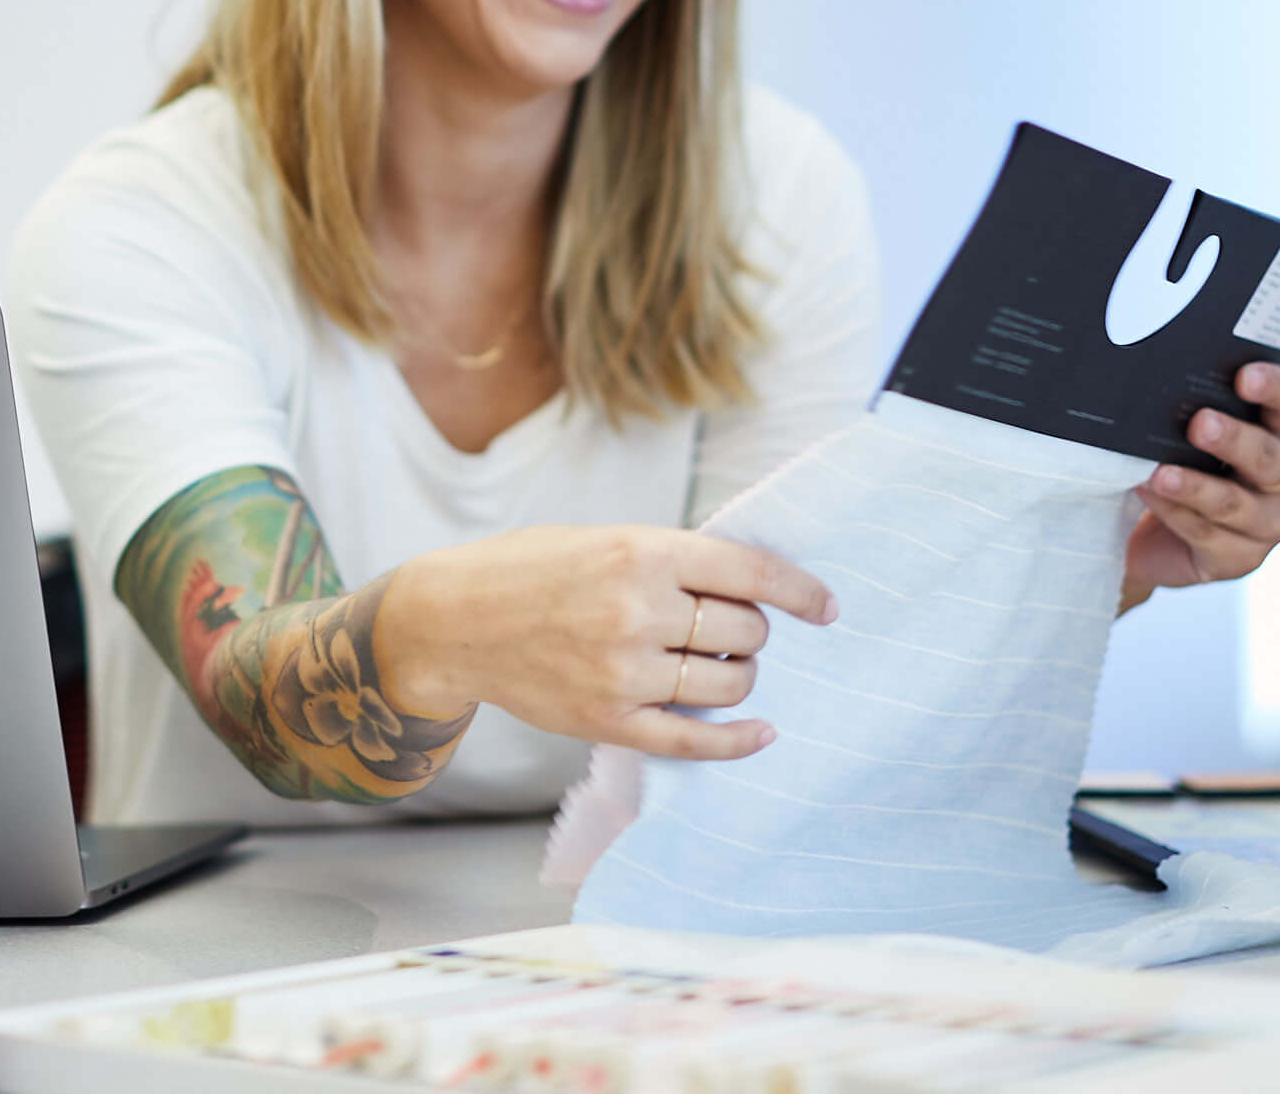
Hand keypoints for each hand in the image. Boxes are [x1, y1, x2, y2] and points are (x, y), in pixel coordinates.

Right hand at [371, 525, 836, 761]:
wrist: (454, 620)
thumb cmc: (531, 570)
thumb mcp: (604, 539)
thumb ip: (672, 560)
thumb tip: (752, 587)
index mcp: (640, 552)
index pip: (748, 571)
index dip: (798, 590)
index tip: (825, 605)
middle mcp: (636, 611)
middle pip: (745, 631)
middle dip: (752, 632)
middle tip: (733, 630)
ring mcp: (622, 672)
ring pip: (728, 683)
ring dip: (739, 676)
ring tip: (719, 666)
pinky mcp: (607, 721)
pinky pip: (693, 739)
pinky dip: (738, 740)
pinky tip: (760, 732)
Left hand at [1121, 364, 1279, 611]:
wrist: (1150, 535)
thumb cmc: (1174, 466)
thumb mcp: (1183, 435)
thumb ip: (1185, 410)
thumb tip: (1152, 385)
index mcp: (1276, 433)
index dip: (1274, 387)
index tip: (1244, 376)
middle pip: (1268, 456)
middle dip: (1233, 439)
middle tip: (1200, 424)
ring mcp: (1268, 522)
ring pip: (1236, 503)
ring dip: (1197, 487)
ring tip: (1161, 474)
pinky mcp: (1240, 558)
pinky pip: (1208, 535)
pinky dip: (1175, 513)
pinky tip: (1150, 495)